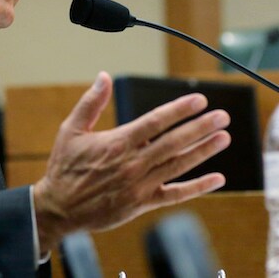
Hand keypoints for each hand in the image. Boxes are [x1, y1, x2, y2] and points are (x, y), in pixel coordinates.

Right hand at [33, 71, 230, 250]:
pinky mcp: (142, 203)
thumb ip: (91, 102)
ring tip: (223, 138)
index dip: (179, 110)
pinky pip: (175, 195)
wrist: (60, 207)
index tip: (199, 100)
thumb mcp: (71, 129)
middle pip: (173, 142)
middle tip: (221, 116)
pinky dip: (197, 187)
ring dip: (203, 151)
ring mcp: (140, 185)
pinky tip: (217, 179)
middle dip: (200, 127)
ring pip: (178, 165)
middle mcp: (132, 163)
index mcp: (117, 143)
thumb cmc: (64, 166)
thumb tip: (104, 76)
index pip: (155, 122)